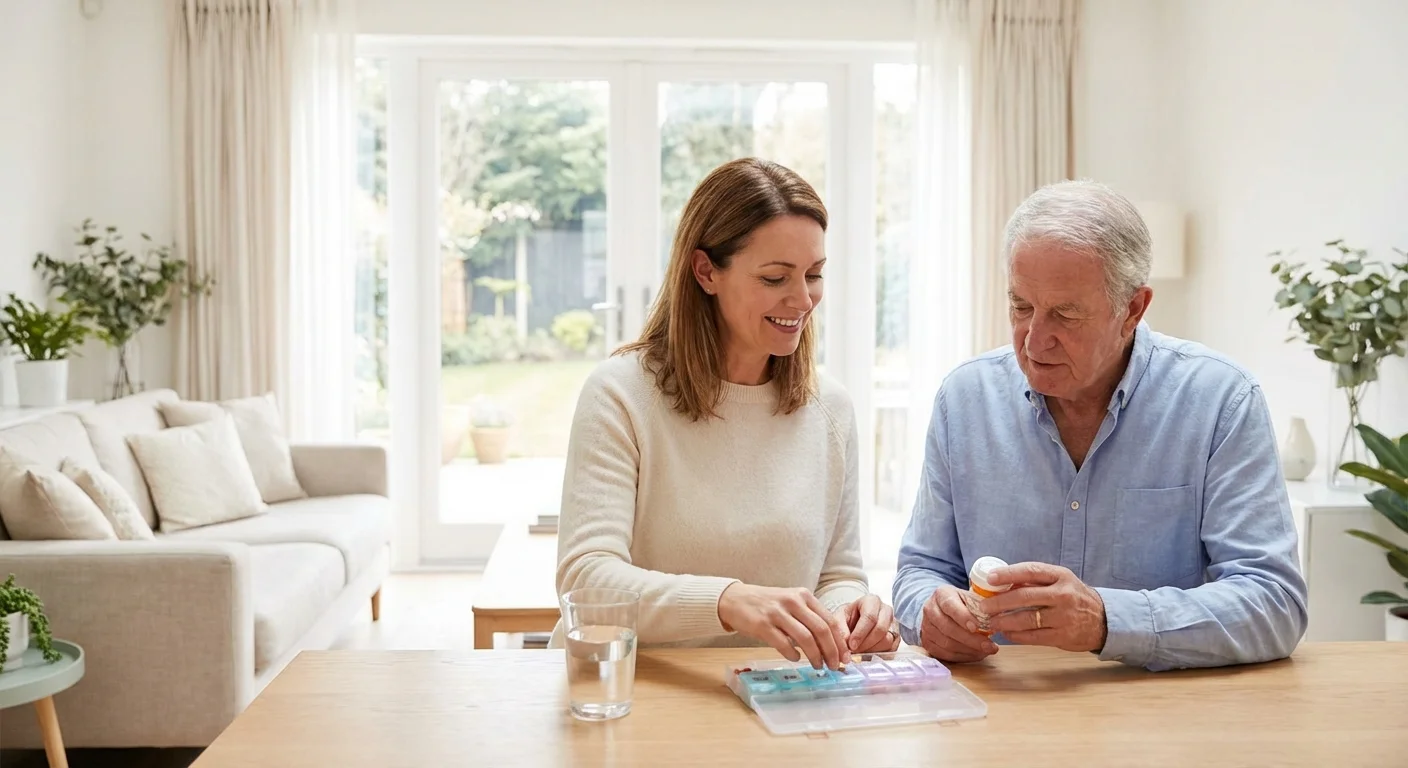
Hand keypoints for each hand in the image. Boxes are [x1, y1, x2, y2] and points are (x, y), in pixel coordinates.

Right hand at [717, 583, 850, 668]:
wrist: (736, 599)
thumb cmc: (767, 604)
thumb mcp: (791, 602)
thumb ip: (809, 617)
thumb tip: (831, 643)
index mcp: (803, 596)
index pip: (829, 620)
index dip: (840, 641)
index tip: (845, 656)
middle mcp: (793, 601)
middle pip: (821, 630)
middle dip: (832, 651)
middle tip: (835, 666)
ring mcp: (777, 613)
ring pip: (805, 639)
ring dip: (816, 656)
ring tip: (819, 667)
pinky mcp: (762, 625)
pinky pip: (784, 644)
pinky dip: (793, 655)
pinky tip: (796, 659)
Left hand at [833, 594, 898, 652]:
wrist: (852, 623)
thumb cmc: (846, 618)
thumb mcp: (838, 619)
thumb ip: (840, 630)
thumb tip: (848, 646)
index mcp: (871, 601)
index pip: (870, 617)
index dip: (860, 634)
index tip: (851, 645)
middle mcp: (886, 610)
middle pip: (881, 629)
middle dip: (865, 643)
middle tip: (854, 650)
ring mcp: (893, 624)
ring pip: (887, 641)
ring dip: (871, 649)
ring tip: (859, 650)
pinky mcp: (896, 638)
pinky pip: (891, 650)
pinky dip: (878, 654)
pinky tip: (867, 652)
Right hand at [919, 585, 998, 662]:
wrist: (941, 610)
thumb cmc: (961, 604)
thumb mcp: (970, 597)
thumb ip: (982, 605)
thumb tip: (999, 618)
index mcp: (942, 594)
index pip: (950, 606)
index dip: (963, 617)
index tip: (977, 627)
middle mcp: (930, 609)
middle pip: (948, 628)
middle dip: (971, 639)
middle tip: (989, 646)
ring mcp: (926, 627)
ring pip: (946, 643)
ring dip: (969, 650)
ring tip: (986, 651)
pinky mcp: (927, 642)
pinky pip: (944, 654)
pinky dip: (962, 657)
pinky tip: (975, 655)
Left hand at [980, 562, 1107, 652]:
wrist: (1104, 620)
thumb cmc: (1074, 597)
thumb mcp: (1061, 581)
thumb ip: (1036, 581)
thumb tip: (1001, 582)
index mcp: (1060, 576)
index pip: (1031, 571)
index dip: (1008, 574)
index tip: (991, 578)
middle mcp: (1063, 595)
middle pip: (1025, 596)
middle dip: (999, 602)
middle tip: (983, 605)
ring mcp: (1063, 617)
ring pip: (1026, 619)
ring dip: (1004, 621)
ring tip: (991, 621)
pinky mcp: (1062, 636)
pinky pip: (1033, 636)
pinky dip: (1016, 635)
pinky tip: (1006, 633)